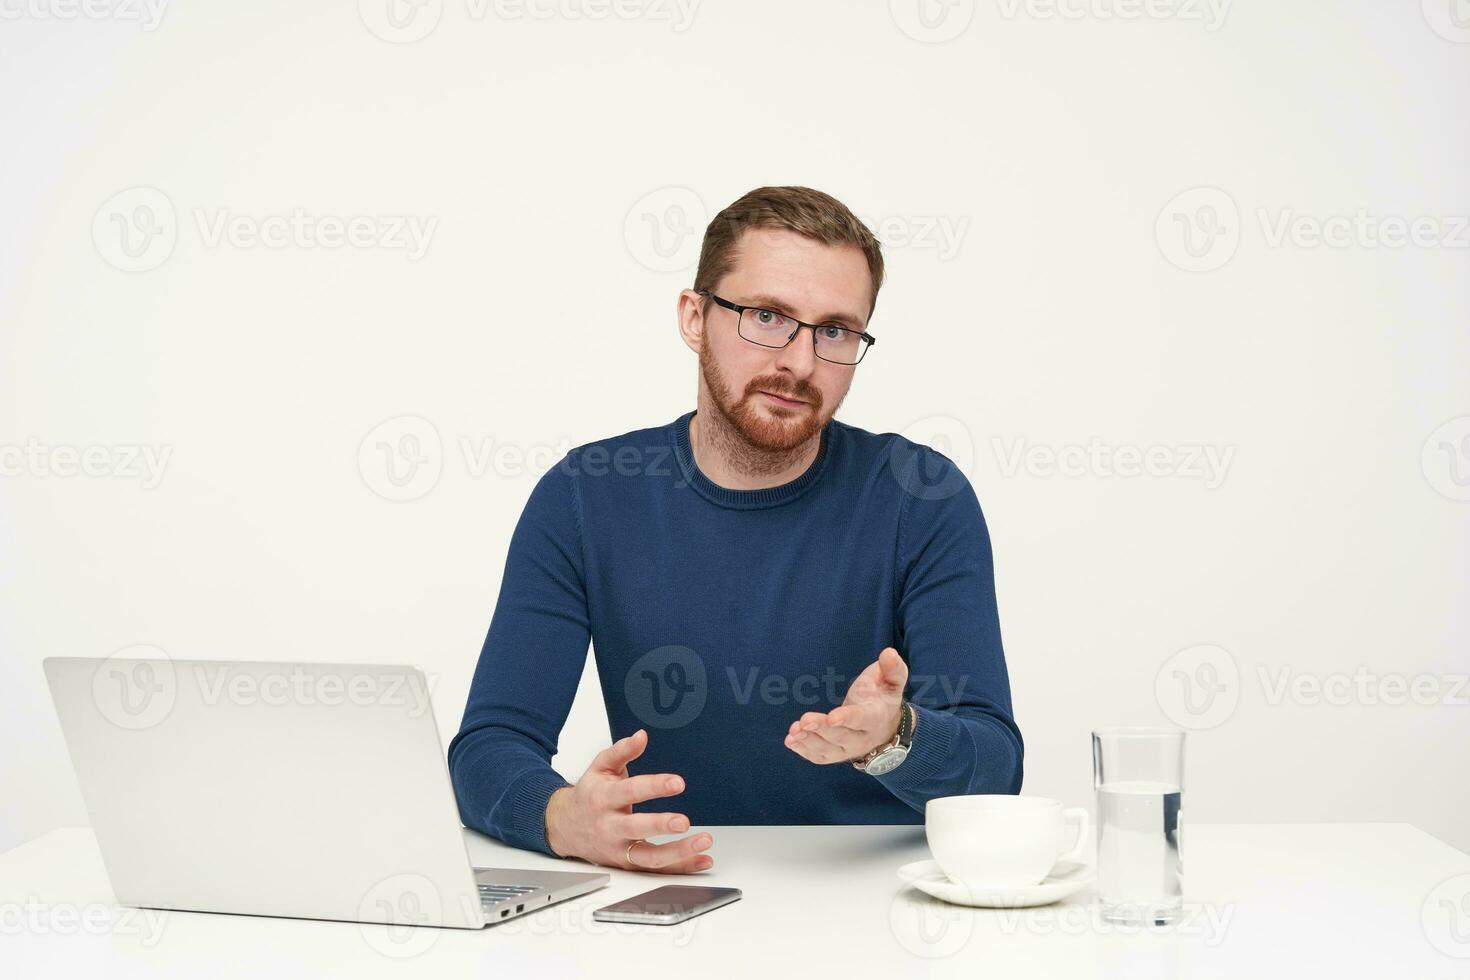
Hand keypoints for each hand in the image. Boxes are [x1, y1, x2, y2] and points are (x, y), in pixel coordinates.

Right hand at [544, 728, 713, 872]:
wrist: (565, 826)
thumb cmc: (589, 795)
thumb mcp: (600, 768)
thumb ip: (622, 751)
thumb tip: (641, 736)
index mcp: (604, 799)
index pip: (630, 791)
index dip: (654, 787)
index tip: (677, 782)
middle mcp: (610, 826)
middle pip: (636, 829)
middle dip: (661, 826)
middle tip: (684, 822)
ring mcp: (619, 849)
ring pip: (648, 857)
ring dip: (678, 853)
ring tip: (703, 841)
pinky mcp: (628, 865)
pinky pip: (656, 869)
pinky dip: (681, 867)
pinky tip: (702, 859)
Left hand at [784, 647, 906, 764]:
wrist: (885, 726)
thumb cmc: (882, 697)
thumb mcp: (892, 681)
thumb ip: (892, 668)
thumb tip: (889, 653)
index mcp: (876, 717)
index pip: (862, 719)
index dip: (847, 718)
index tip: (832, 717)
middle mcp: (863, 738)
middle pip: (842, 737)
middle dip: (822, 729)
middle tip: (804, 720)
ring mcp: (849, 749)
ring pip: (829, 750)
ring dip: (810, 740)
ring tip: (794, 730)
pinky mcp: (836, 754)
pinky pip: (820, 757)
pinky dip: (804, 750)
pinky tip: (791, 740)